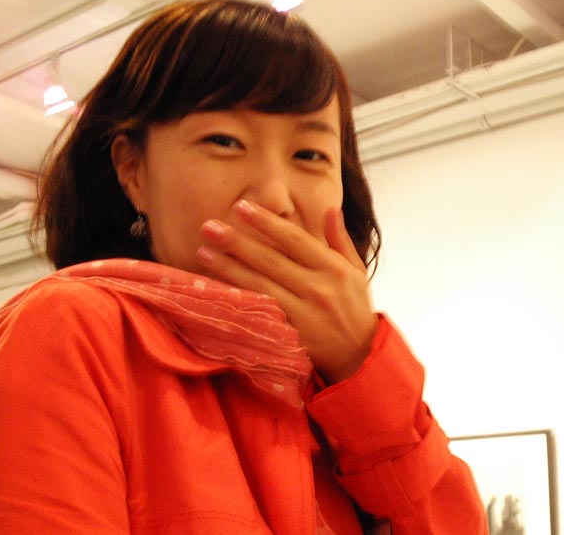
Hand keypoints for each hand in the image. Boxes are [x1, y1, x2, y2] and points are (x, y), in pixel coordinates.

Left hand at [196, 200, 377, 382]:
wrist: (360, 355)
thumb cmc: (354, 307)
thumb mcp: (356, 271)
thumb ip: (340, 240)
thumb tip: (331, 208)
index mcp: (334, 268)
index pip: (294, 239)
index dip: (266, 222)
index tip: (241, 207)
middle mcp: (319, 288)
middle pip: (271, 260)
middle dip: (237, 242)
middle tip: (208, 226)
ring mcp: (304, 313)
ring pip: (260, 285)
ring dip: (229, 268)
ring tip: (203, 252)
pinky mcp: (292, 335)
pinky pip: (261, 312)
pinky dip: (239, 298)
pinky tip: (217, 287)